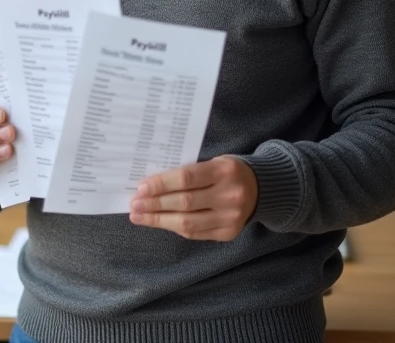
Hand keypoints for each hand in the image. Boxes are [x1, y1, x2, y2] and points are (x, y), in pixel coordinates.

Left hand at [129, 155, 257, 241]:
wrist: (260, 188)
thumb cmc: (227, 172)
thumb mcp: (213, 162)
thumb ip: (188, 172)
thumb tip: (151, 185)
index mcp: (224, 171)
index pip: (186, 178)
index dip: (161, 184)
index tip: (140, 188)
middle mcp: (230, 195)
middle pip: (184, 202)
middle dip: (155, 204)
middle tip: (134, 204)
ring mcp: (231, 217)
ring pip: (188, 223)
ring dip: (159, 220)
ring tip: (139, 216)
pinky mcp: (229, 233)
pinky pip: (195, 233)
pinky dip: (173, 228)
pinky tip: (159, 222)